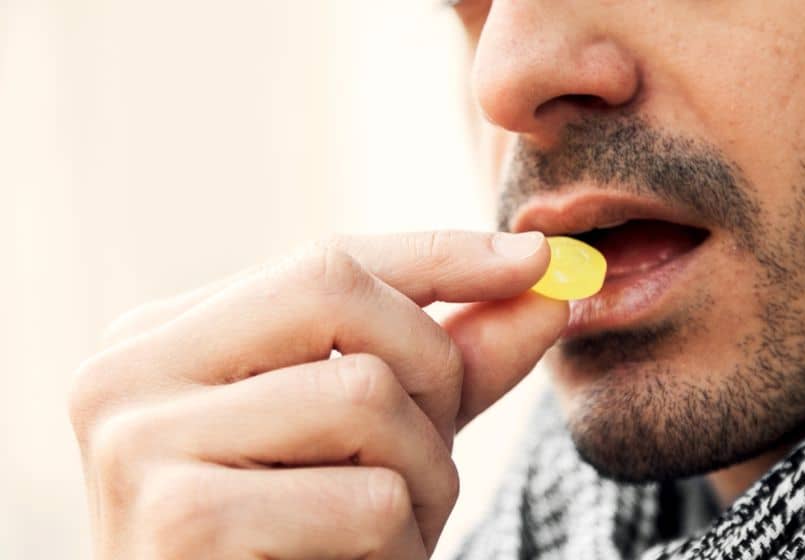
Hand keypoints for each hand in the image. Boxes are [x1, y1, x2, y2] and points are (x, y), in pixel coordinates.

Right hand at [69, 231, 568, 558]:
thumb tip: (541, 283)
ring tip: (393, 526)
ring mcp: (141, 442)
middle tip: (434, 452)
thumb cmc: (296, 538)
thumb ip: (448, 360)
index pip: (322, 260)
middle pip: (339, 296)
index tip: (534, 258)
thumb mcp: (374, 435)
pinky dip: (399, 544)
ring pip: (363, 395)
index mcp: (167, 336)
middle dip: (431, 368)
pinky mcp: (181, 521)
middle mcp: (130, 371)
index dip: (439, 256)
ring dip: (424, 475)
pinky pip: (364, 500)